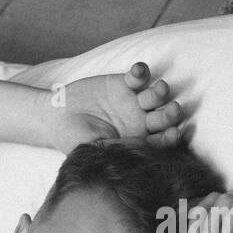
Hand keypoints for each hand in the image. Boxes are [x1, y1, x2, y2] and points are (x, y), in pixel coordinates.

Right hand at [50, 61, 181, 152]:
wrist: (58, 118)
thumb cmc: (77, 139)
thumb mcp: (93, 150)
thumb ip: (113, 151)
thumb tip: (130, 160)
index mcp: (140, 142)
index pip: (161, 141)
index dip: (169, 138)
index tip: (173, 134)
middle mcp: (142, 122)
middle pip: (164, 118)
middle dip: (170, 114)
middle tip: (173, 110)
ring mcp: (135, 102)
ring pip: (156, 96)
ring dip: (160, 92)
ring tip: (160, 88)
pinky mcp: (125, 83)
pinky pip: (138, 76)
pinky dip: (140, 72)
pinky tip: (138, 72)